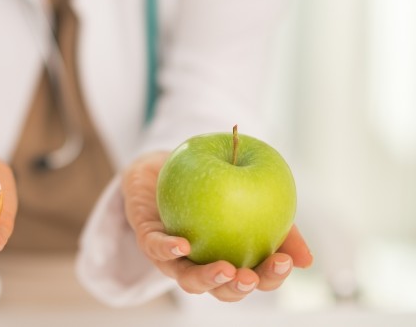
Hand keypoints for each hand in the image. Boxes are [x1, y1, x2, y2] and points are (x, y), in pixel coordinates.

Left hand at [122, 151, 312, 301]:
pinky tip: (182, 245)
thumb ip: (279, 225)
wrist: (166, 167)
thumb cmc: (214, 187)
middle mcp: (202, 266)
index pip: (255, 279)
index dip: (270, 277)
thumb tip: (308, 261)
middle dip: (237, 288)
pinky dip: (168, 249)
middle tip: (250, 278)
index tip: (284, 262)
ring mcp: (173, 258)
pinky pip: (156, 248)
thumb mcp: (251, 199)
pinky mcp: (149, 239)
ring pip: (188, 279)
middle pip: (222, 289)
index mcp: (231, 260)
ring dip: (206, 278)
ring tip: (225, 269)